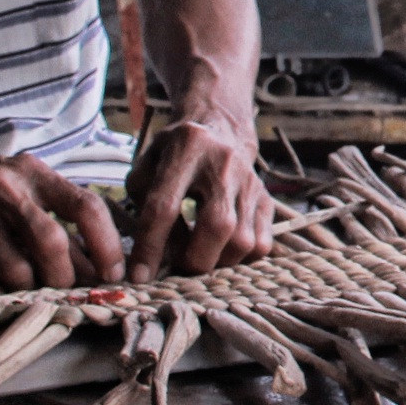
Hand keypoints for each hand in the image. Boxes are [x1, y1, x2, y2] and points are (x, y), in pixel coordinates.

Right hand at [0, 147, 124, 292]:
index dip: (107, 245)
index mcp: (32, 173)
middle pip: (51, 243)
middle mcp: (3, 189)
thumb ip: (58, 219)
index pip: (85, 206)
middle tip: (67, 291)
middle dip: (65, 277)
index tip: (114, 274)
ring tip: (27, 287)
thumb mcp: (21, 187)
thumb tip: (103, 267)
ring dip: (30, 290)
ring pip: (18, 271)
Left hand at [123, 107, 272, 281]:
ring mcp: (251, 182)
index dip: (150, 246)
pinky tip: (221, 250)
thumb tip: (158, 254)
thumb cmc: (174, 155)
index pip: (165, 206)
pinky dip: (239, 259)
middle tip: (179, 266)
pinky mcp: (266, 199)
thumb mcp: (147, 166)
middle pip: (217, 225)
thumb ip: (144, 205)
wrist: (221, 127)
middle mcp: (224, 162)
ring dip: (217, 262)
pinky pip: (262, 245)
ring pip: (242, 241)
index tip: (139, 276)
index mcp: (187, 148)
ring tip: (199, 255)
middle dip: (194, 260)